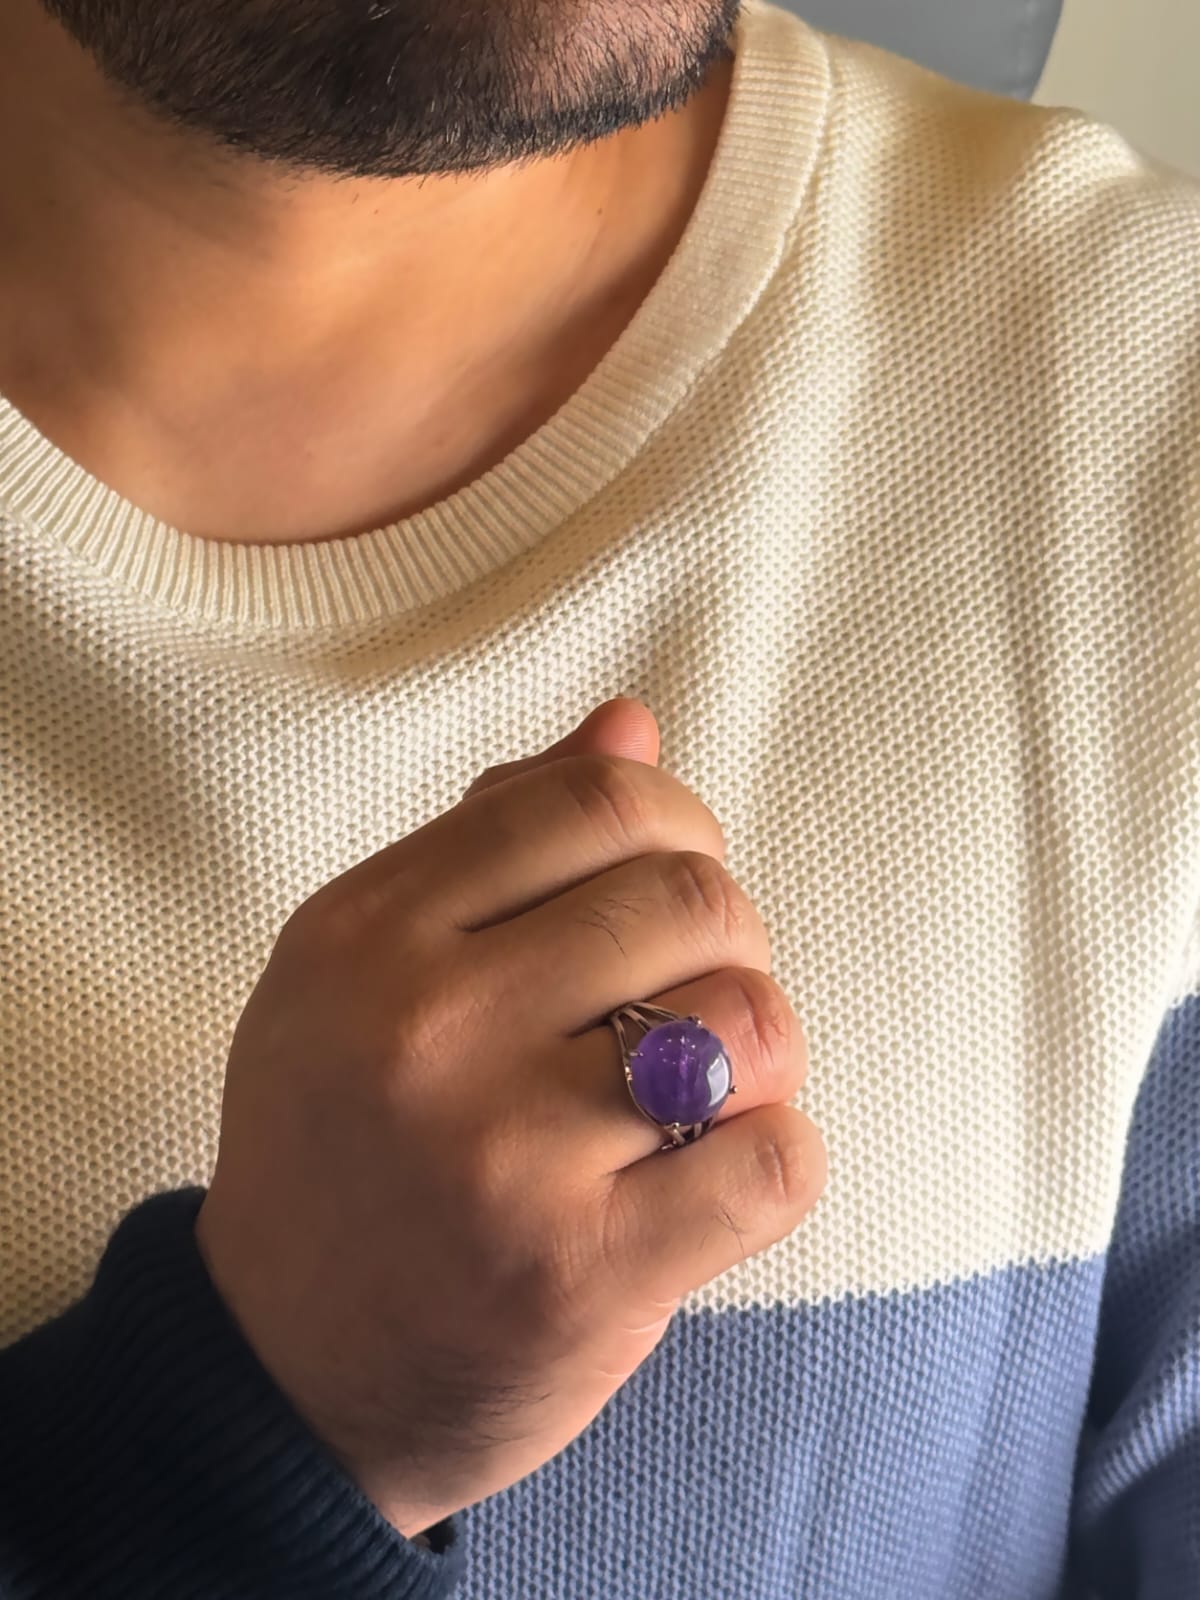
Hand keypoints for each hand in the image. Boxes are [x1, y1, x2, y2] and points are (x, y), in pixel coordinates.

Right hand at [194, 697, 826, 1537]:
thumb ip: (490, 838)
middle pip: (691, 898)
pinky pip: (778, 1160)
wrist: (285, 1378)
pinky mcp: (585, 1277)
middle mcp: (425, 1032)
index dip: (674, 819)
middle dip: (729, 937)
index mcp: (365, 935)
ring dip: (762, 1050)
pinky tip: (717, 1171)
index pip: (591, 799)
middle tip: (694, 995)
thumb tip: (631, 722)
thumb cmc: (343, 1150)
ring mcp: (505, 1158)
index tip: (670, 880)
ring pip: (752, 1021)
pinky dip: (778, 1155)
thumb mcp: (360, 973)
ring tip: (709, 1086)